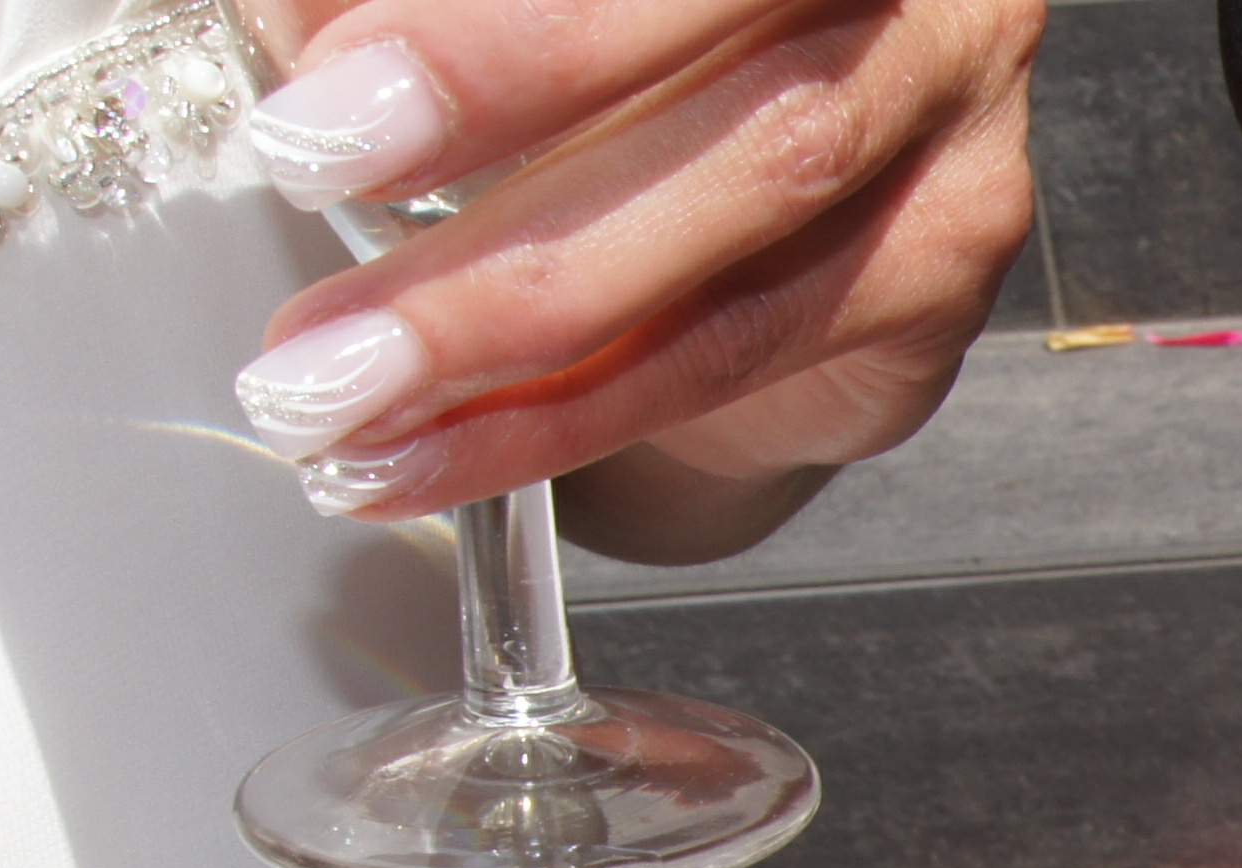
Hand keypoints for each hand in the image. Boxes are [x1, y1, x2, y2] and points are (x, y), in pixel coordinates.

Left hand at [224, 0, 1039, 540]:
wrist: (772, 192)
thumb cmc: (640, 46)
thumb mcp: (527, 4)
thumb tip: (289, 35)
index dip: (502, 27)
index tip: (319, 82)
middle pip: (731, 37)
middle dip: (505, 103)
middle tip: (310, 173)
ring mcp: (952, 113)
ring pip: (749, 204)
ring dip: (515, 314)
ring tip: (339, 390)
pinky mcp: (942, 257)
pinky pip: (744, 347)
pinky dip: (568, 412)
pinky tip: (431, 449)